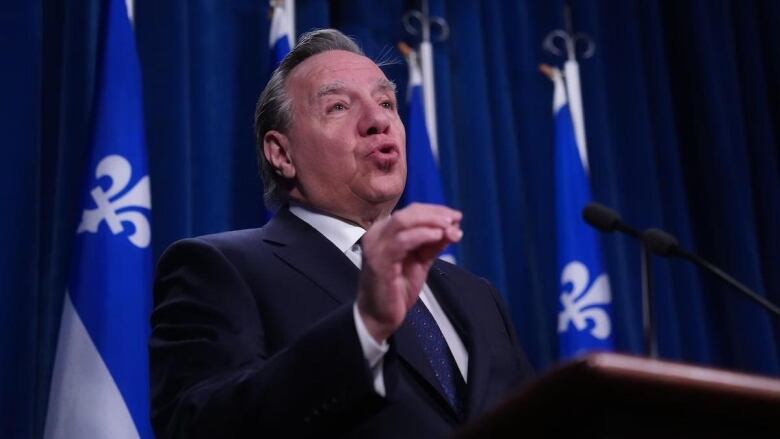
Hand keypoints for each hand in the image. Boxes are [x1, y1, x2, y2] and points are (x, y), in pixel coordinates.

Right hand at [356, 203, 462, 342]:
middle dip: (435, 214)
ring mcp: (376, 246)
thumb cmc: (397, 288)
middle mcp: (377, 234)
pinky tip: (436, 237)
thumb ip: (434, 244)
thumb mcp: (420, 261)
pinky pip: (402, 241)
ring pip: (404, 221)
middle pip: (409, 213)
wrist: (379, 316)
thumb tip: (454, 228)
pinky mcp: (379, 260)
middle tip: (455, 219)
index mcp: (385, 231)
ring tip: (449, 227)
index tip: (456, 216)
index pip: (412, 212)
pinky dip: (421, 235)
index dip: (436, 211)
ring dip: (430, 222)